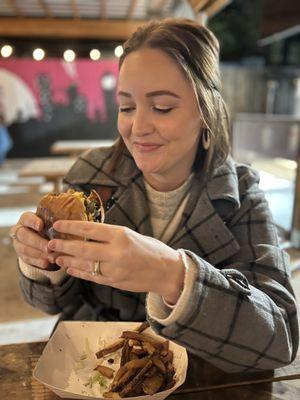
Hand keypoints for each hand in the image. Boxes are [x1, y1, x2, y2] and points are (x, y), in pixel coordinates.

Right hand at [10, 212, 56, 269]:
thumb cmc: (49, 227)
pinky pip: (27, 259)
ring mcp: (18, 243)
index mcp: (26, 219)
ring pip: (24, 248)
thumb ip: (56, 224)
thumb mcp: (51, 223)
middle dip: (37, 242)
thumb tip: (67, 224)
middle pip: (24, 235)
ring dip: (38, 253)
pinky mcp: (21, 254)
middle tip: (48, 247)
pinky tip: (46, 263)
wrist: (41, 239)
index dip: (33, 222)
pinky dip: (37, 261)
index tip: (41, 226)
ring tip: (50, 257)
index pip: (26, 218)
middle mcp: (19, 230)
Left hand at [48, 220, 184, 303]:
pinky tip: (70, 268)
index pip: (89, 228)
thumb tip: (86, 233)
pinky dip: (79, 272)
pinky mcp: (115, 282)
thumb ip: (111, 236)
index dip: (70, 227)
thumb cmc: (151, 249)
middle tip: (49, 243)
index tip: (57, 225)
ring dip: (67, 260)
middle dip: (63, 245)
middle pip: (82, 247)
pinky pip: (92, 276)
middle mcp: (116, 252)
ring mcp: (115, 269)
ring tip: (55, 256)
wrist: (168, 272)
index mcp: (121, 235)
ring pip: (84, 264)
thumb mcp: (132, 235)